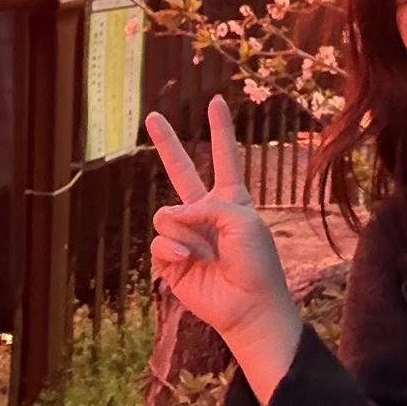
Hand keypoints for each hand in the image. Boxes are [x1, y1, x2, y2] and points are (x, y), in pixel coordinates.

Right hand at [147, 95, 302, 398]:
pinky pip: (159, 240)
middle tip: (151, 115)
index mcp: (231, 199)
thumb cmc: (256, 261)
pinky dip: (172, 249)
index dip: (220, 129)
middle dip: (166, 143)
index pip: (224, 157)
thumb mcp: (242, 221)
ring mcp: (185, 234)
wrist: (248, 304)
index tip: (215, 101)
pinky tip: (188, 261)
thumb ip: (208, 205)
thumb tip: (171, 214)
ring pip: (165, 214)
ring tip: (202, 250)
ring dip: (182, 231)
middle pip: (180, 170)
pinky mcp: (169, 259)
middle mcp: (205, 212)